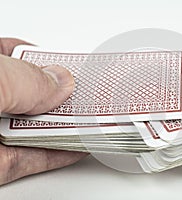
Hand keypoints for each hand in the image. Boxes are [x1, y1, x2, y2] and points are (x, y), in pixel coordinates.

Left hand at [0, 38, 86, 185]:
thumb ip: (25, 80)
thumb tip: (62, 82)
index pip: (14, 56)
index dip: (45, 57)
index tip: (72, 63)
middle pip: (32, 95)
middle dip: (62, 94)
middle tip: (91, 94)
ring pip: (36, 128)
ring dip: (67, 126)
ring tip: (97, 120)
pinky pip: (32, 158)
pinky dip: (57, 154)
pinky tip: (80, 146)